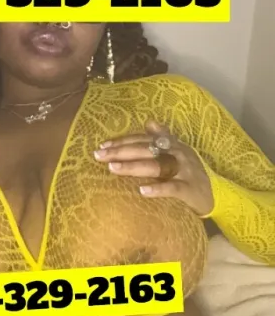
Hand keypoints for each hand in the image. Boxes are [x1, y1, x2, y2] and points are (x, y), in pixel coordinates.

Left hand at [94, 121, 213, 216]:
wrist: (216, 194)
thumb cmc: (190, 172)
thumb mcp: (178, 152)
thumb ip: (162, 136)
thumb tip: (148, 121)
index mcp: (171, 145)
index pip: (142, 140)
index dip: (122, 141)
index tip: (102, 145)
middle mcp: (177, 154)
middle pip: (145, 150)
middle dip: (121, 152)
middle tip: (99, 155)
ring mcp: (184, 171)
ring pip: (156, 166)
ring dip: (133, 166)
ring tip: (113, 168)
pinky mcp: (190, 189)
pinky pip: (172, 188)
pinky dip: (158, 189)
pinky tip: (142, 191)